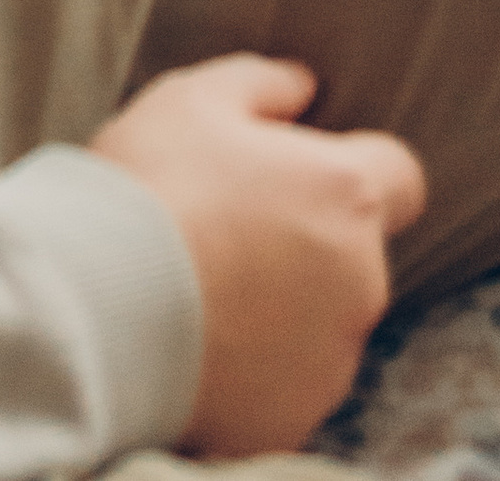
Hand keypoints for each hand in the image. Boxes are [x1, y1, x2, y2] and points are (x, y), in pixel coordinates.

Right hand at [90, 56, 424, 457]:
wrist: (98, 309)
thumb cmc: (151, 187)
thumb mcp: (194, 99)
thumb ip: (263, 84)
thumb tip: (302, 86)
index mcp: (346, 194)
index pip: (401, 176)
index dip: (355, 169)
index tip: (301, 173)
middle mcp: (361, 279)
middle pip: (353, 250)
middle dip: (306, 239)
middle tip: (227, 229)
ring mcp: (332, 357)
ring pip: (323, 320)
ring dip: (284, 305)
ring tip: (203, 290)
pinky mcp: (294, 415)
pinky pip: (288, 381)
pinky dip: (257, 366)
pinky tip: (198, 342)